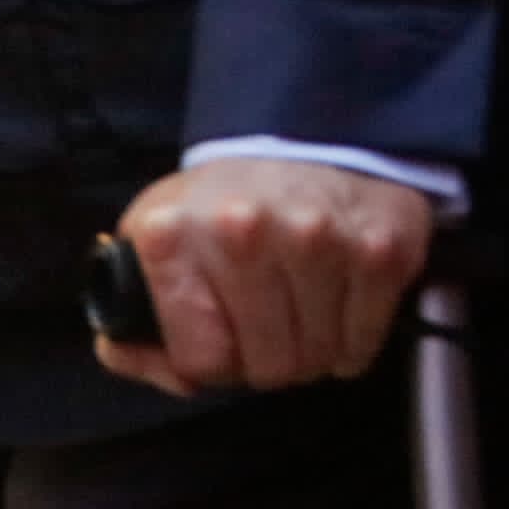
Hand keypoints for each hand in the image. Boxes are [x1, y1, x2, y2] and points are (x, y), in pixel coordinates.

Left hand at [99, 158, 434, 397]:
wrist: (300, 141)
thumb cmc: (218, 204)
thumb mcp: (150, 241)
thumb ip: (130, 315)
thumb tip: (141, 363)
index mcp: (172, 235)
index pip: (200, 359)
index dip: (209, 364)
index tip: (216, 343)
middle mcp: (242, 233)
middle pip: (267, 368)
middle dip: (264, 363)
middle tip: (263, 331)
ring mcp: (317, 240)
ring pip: (316, 361)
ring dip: (309, 354)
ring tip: (297, 314)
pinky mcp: (379, 251)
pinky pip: (362, 346)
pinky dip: (349, 343)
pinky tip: (333, 308)